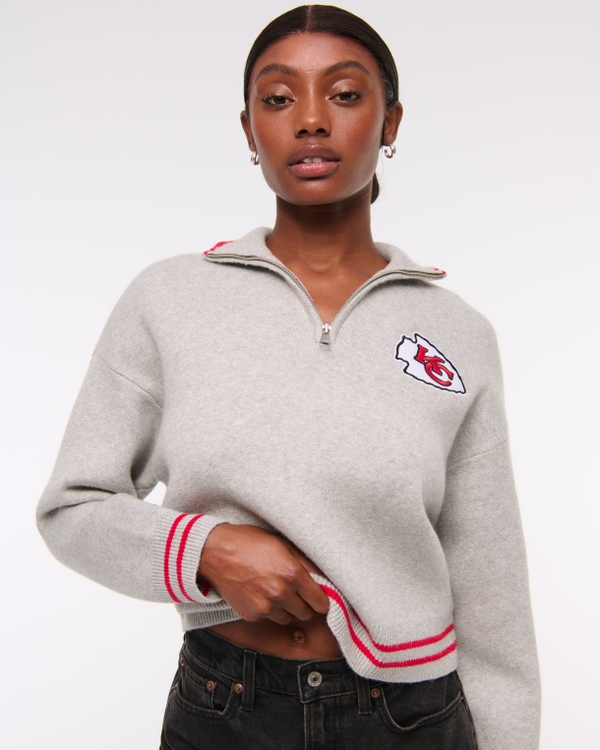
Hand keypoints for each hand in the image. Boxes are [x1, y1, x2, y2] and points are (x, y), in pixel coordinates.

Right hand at [198, 524, 329, 624]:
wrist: (216, 552)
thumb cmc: (249, 543)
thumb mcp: (282, 544)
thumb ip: (305, 562)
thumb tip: (323, 578)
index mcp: (292, 574)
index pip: (320, 601)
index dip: (322, 600)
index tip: (319, 598)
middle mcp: (281, 593)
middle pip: (306, 613)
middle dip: (304, 604)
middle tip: (296, 592)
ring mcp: (265, 607)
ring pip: (288, 618)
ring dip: (286, 609)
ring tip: (275, 591)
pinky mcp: (251, 615)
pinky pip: (269, 618)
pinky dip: (268, 610)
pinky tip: (259, 593)